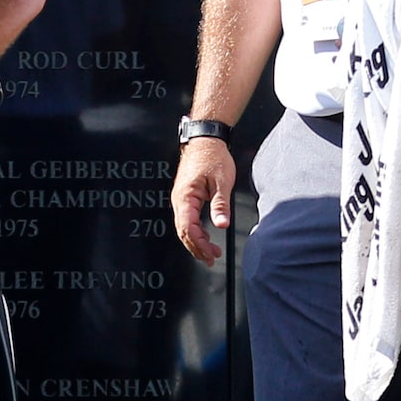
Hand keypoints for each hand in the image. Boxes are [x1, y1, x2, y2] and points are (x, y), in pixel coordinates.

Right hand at [172, 137, 236, 265]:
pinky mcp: (185, 198)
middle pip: (183, 232)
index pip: (188, 227)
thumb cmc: (213, 157)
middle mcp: (179, 200)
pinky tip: (205, 238)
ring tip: (210, 254)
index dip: (198, 243)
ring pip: (184, 228)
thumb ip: (220, 205)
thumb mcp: (222, 181)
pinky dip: (195, 232)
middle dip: (197, 248)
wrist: (205, 140)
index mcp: (185, 197)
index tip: (211, 253)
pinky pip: (187, 220)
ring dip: (196, 242)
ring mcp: (180, 199)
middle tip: (212, 259)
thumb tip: (221, 225)